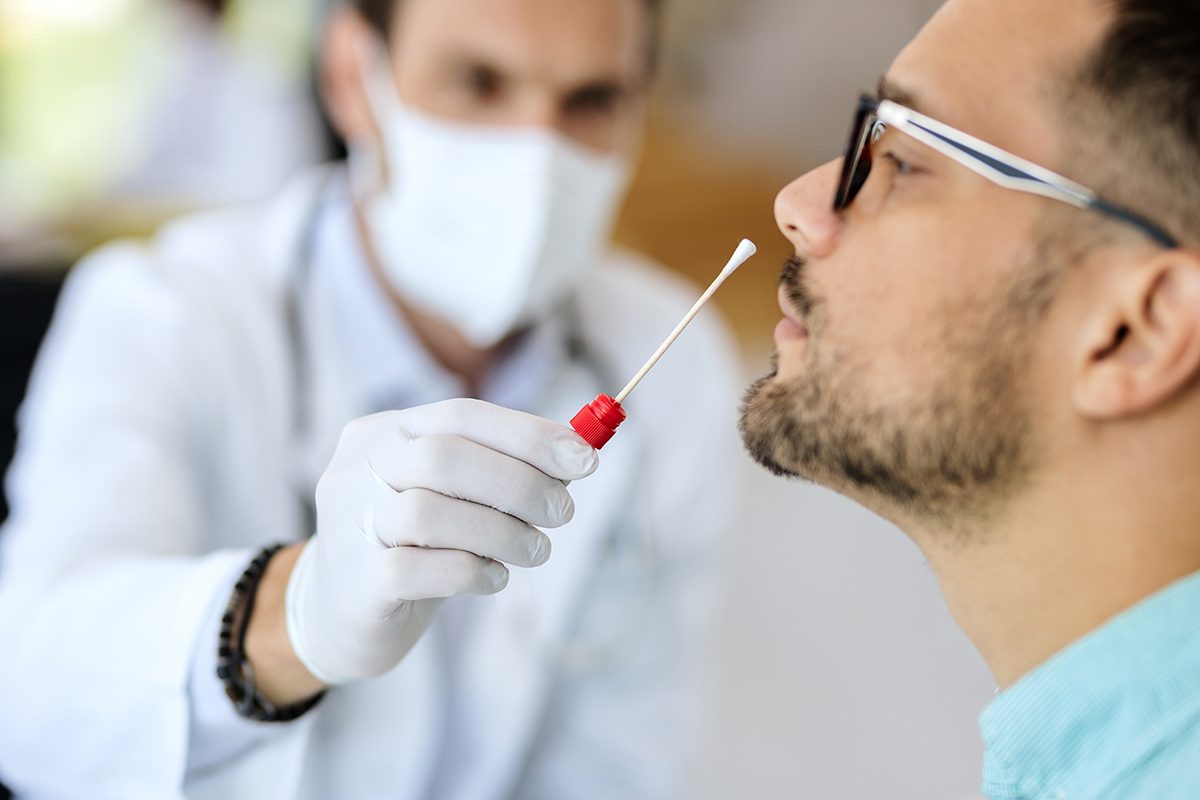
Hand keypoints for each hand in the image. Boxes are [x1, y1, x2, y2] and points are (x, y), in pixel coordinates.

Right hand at [283, 399, 598, 685]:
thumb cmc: (414, 544)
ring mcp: (350, 524)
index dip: (528, 435)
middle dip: (520, 483)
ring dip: (503, 532)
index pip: (460, 416)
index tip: (585, 458)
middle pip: (445, 457)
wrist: (339, 614)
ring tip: (535, 550)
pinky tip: (493, 578)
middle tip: (562, 512)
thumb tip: (577, 453)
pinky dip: (471, 571)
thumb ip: (502, 468)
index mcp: (384, 432)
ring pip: (430, 512)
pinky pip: (418, 569)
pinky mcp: (356, 582)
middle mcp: (357, 469)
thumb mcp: (454, 494)